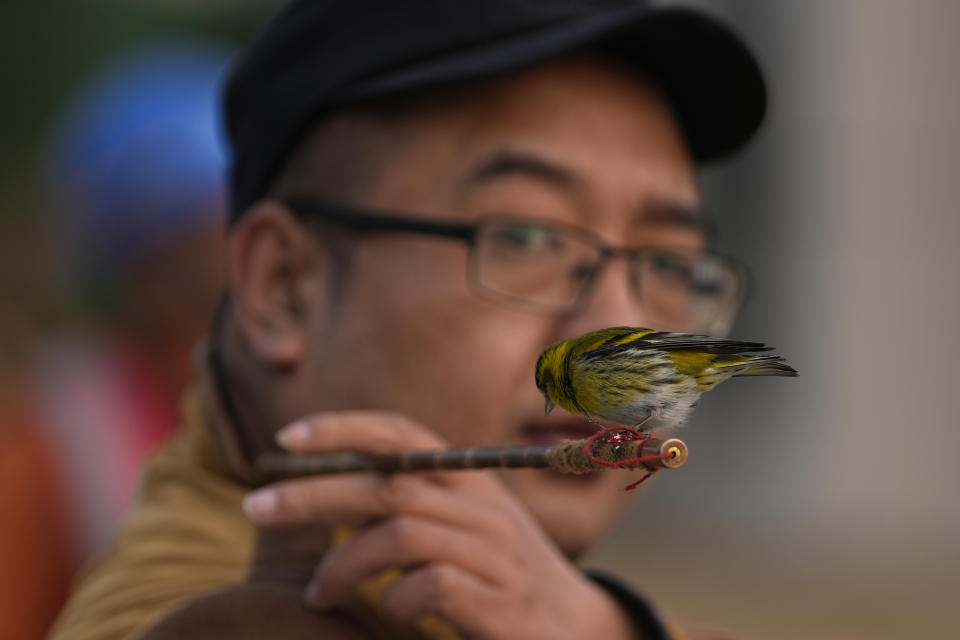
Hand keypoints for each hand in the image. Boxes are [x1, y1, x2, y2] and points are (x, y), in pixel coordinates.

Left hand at [243, 412, 636, 639]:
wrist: (575, 627)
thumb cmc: (501, 573)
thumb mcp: (464, 525)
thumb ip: (414, 502)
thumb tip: (333, 488)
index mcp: (470, 478)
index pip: (403, 433)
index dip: (344, 427)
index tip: (287, 437)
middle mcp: (483, 505)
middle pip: (387, 483)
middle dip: (313, 494)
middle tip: (256, 509)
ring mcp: (494, 552)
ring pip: (400, 534)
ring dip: (344, 564)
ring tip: (320, 592)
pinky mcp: (498, 601)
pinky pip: (428, 585)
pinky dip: (393, 601)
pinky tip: (387, 615)